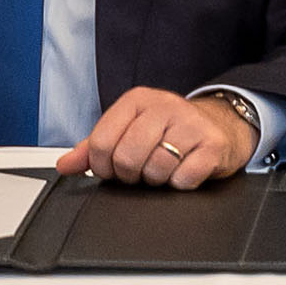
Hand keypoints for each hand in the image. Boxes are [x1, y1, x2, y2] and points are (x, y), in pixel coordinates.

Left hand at [62, 85, 255, 188]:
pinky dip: (180, 184)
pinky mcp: (212, 144)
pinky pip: (183, 178)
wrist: (221, 126)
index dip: (102, 166)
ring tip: (165, 168)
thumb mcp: (130, 130)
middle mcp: (164, 106)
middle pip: (126, 157)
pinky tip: (184, 171)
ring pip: (155, 169)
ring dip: (157, 180)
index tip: (112, 169)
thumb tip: (65, 165)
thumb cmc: (169, 131)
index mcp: (137, 100)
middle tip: (141, 171)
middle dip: (130, 175)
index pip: (101, 142)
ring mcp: (190, 123)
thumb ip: (94, 147)